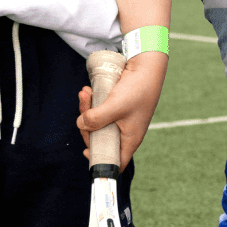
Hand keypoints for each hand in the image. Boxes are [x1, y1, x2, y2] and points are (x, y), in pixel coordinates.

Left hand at [76, 51, 165, 167]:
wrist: (147, 65)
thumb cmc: (138, 89)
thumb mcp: (115, 106)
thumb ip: (96, 119)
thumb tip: (80, 124)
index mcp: (129, 139)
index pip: (115, 161)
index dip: (100, 160)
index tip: (86, 151)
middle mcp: (125, 132)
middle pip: (99, 139)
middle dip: (87, 125)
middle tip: (82, 109)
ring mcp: (120, 119)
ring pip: (97, 122)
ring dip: (87, 109)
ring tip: (84, 92)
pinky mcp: (116, 107)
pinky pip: (99, 110)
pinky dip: (92, 102)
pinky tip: (88, 90)